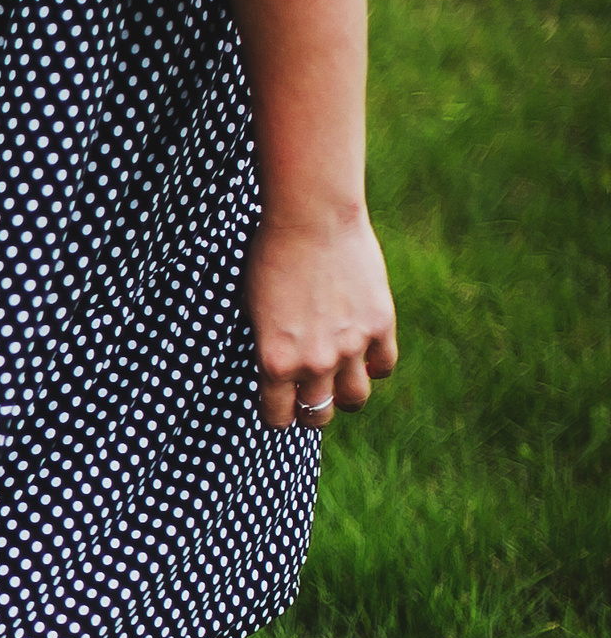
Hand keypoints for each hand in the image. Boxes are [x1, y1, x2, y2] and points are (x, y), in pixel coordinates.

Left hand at [245, 211, 397, 429]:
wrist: (311, 220)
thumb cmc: (270, 259)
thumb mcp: (253, 312)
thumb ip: (269, 347)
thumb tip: (278, 372)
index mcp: (274, 362)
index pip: (278, 417)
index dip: (278, 415)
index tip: (280, 408)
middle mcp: (314, 363)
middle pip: (319, 414)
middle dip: (312, 412)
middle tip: (311, 401)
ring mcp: (351, 346)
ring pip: (355, 398)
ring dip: (347, 396)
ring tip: (341, 385)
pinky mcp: (380, 325)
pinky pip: (384, 365)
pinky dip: (375, 366)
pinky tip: (365, 357)